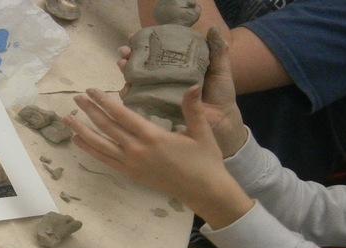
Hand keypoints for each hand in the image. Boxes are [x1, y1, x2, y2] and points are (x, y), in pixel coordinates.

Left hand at [63, 86, 252, 228]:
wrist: (203, 191)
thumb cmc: (205, 159)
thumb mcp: (202, 131)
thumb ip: (193, 108)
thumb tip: (193, 84)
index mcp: (153, 136)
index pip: (121, 115)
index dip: (104, 101)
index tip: (91, 90)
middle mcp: (137, 150)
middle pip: (106, 127)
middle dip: (89, 111)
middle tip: (75, 97)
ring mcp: (131, 163)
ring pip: (100, 145)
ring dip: (82, 131)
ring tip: (67, 119)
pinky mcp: (130, 173)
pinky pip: (104, 160)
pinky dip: (89, 150)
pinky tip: (78, 141)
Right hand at [116, 27, 245, 156]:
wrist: (222, 119)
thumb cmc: (220, 95)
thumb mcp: (220, 70)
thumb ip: (217, 51)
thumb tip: (213, 29)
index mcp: (177, 68)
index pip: (156, 53)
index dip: (143, 45)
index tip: (132, 37)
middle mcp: (165, 80)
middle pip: (141, 67)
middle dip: (129, 58)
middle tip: (124, 52)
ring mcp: (159, 95)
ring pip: (136, 83)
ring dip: (126, 74)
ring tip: (123, 65)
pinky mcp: (157, 111)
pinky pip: (138, 104)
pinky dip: (129, 96)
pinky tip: (126, 89)